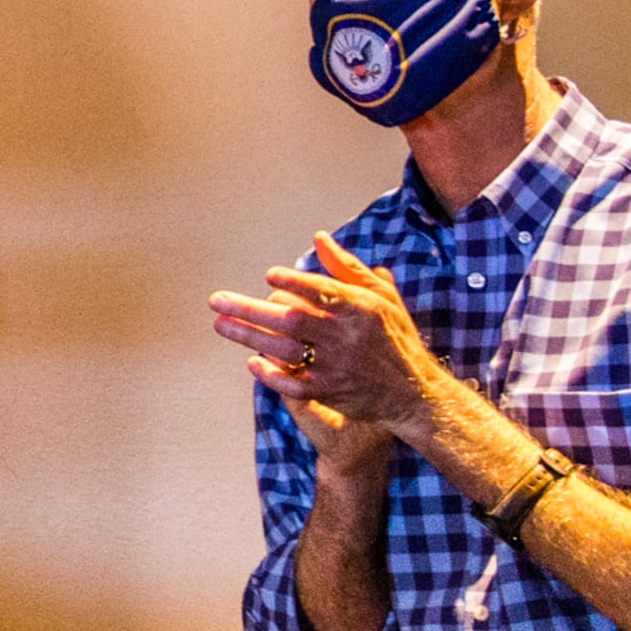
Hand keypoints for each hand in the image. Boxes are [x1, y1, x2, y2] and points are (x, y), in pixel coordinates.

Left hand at [209, 232, 441, 440]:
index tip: (268, 275)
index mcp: (360, 309)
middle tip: (216, 300)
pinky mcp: (330, 392)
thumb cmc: (393, 336)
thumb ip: (347, 268)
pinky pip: (294, 385)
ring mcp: (335, 366)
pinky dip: (272, 375)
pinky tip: (251, 362)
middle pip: (291, 320)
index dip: (293, 283)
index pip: (321, 292)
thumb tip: (318, 238)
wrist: (414, 391)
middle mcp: (345, 337)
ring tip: (219, 324)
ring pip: (285, 350)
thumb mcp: (381, 297)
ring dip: (248, 337)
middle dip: (250, 309)